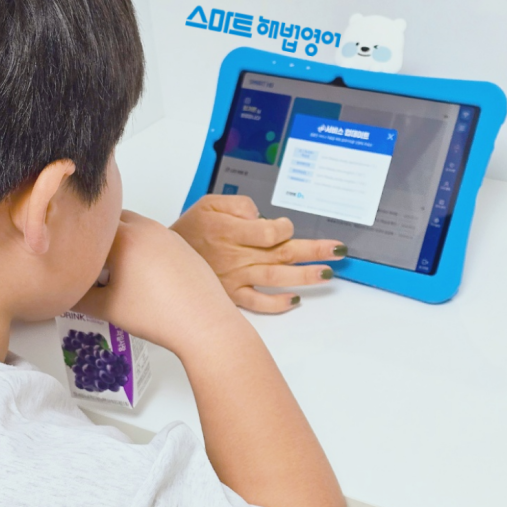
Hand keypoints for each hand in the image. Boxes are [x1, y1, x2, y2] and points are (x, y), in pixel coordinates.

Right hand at [74, 210, 240, 356]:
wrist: (205, 324)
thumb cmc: (158, 315)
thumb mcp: (106, 308)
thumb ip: (77, 296)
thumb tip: (64, 290)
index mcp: (125, 236)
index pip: (88, 225)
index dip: (75, 240)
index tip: (69, 256)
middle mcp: (148, 228)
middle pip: (112, 221)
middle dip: (98, 238)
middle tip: (89, 263)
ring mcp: (169, 235)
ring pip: (136, 228)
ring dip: (122, 241)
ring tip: (115, 271)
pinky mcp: (184, 247)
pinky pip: (156, 239)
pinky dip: (143, 249)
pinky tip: (142, 276)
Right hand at [171, 195, 347, 312]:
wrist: (167, 260)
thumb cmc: (192, 230)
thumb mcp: (209, 204)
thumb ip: (237, 204)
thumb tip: (259, 215)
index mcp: (229, 232)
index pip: (268, 233)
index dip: (284, 229)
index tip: (287, 226)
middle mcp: (236, 257)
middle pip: (281, 255)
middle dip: (313, 252)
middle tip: (338, 251)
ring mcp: (236, 279)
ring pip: (276, 279)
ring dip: (304, 276)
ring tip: (327, 273)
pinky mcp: (233, 295)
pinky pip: (258, 302)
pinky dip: (277, 303)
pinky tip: (295, 299)